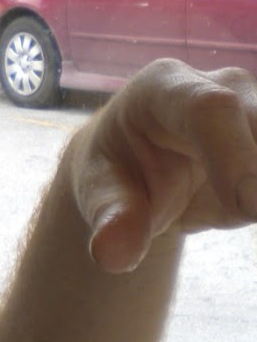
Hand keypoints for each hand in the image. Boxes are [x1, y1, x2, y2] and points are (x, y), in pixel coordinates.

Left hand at [68, 58, 256, 272]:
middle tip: (244, 216)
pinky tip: (246, 222)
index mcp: (165, 88)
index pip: (210, 110)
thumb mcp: (100, 195)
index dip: (234, 155)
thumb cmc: (119, 176)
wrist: (142, 170)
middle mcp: (224, 86)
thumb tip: (111, 255)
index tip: (250, 209)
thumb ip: (111, 219)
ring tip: (236, 216)